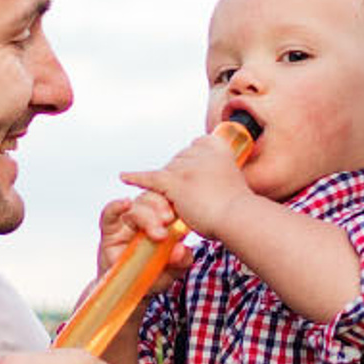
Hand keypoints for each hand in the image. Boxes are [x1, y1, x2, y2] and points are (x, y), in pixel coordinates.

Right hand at [93, 189, 182, 279]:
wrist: (126, 293)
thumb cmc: (150, 278)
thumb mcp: (171, 272)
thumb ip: (180, 261)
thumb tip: (181, 250)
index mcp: (163, 221)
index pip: (169, 201)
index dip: (175, 203)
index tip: (182, 216)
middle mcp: (144, 217)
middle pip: (152, 199)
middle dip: (161, 207)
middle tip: (168, 220)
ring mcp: (125, 222)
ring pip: (135, 206)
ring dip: (146, 215)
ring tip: (158, 233)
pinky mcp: (109, 230)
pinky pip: (109, 213)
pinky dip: (116, 206)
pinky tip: (125, 204)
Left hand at [121, 129, 258, 240]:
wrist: (238, 217)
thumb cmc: (239, 207)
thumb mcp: (233, 179)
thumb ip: (220, 173)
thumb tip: (212, 180)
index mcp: (218, 146)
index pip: (196, 145)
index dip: (192, 161)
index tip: (193, 173)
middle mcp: (201, 151)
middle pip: (178, 159)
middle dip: (177, 174)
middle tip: (182, 193)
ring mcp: (187, 166)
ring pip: (167, 171)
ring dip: (165, 185)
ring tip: (165, 199)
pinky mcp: (175, 181)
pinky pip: (151, 178)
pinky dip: (136, 178)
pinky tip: (124, 177)